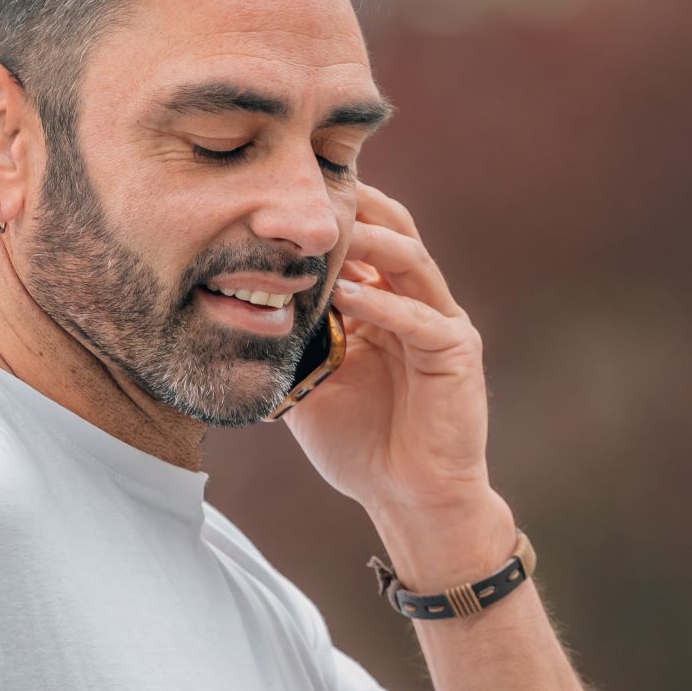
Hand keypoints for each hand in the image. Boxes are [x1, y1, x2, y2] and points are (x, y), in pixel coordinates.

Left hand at [284, 182, 514, 584]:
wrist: (410, 500)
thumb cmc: (363, 446)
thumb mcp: (312, 385)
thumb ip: (290, 345)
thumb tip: (235, 315)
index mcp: (387, 306)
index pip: (366, 240)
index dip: (335, 215)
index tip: (285, 193)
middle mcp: (418, 304)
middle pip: (396, 231)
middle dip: (358, 207)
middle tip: (311, 190)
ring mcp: (442, 325)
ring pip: (411, 262)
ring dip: (371, 242)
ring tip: (331, 230)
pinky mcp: (456, 353)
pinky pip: (421, 319)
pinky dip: (386, 304)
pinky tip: (350, 295)